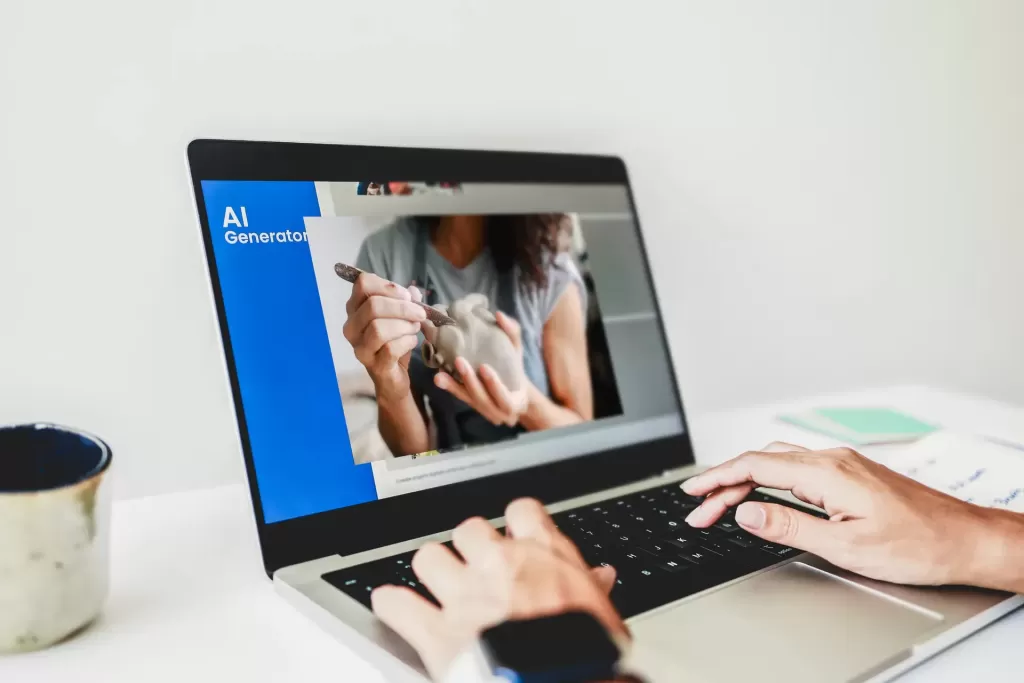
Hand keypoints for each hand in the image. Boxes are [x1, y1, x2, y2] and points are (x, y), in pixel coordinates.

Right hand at [343, 273, 425, 402]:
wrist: (393, 376)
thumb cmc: (394, 341)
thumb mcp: (400, 316)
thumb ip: (405, 300)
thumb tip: (413, 291)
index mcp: (355, 308)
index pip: (363, 284)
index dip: (389, 286)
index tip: (407, 296)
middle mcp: (351, 327)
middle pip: (373, 306)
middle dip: (403, 308)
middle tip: (420, 313)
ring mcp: (359, 347)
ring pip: (379, 328)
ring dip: (404, 326)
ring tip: (414, 329)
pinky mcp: (373, 365)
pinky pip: (390, 348)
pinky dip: (407, 342)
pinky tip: (412, 342)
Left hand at [372, 498, 625, 680]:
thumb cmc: (587, 655)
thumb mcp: (603, 617)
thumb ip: (593, 590)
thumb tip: (601, 576)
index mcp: (544, 556)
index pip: (522, 512)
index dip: (515, 522)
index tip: (514, 535)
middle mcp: (500, 565)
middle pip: (469, 529)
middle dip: (469, 549)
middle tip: (476, 569)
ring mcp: (464, 595)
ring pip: (429, 557)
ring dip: (432, 571)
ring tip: (439, 587)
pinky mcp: (437, 632)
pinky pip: (398, 604)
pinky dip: (393, 605)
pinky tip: (395, 607)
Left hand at [434, 311, 529, 426]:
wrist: (514, 389)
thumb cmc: (515, 368)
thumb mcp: (517, 351)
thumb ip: (512, 333)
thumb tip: (499, 314)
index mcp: (515, 402)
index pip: (506, 398)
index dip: (494, 385)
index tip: (484, 368)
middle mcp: (499, 412)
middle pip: (483, 399)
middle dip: (470, 382)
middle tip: (460, 361)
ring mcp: (484, 411)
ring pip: (468, 399)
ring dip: (454, 386)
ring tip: (441, 373)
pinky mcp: (472, 405)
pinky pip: (460, 397)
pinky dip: (450, 387)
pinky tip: (438, 377)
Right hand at [682, 443, 1012, 586]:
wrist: (965, 540)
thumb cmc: (917, 545)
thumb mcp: (845, 545)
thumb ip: (790, 526)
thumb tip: (746, 510)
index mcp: (826, 473)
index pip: (755, 465)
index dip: (717, 478)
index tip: (693, 492)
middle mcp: (832, 460)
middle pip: (762, 460)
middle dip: (725, 482)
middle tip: (700, 509)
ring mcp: (843, 465)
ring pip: (779, 462)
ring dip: (746, 479)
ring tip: (723, 502)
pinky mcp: (852, 474)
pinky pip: (797, 468)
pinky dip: (770, 480)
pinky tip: (765, 494)